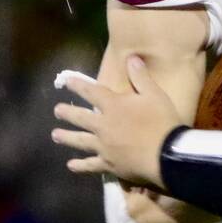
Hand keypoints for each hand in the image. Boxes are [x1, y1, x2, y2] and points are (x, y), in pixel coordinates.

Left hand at [52, 59, 183, 187]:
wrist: (166, 154)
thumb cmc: (162, 122)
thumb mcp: (155, 94)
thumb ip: (141, 76)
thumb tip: (131, 57)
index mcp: (113, 106)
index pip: (91, 92)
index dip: (78, 85)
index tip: (66, 82)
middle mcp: (103, 125)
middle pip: (81, 117)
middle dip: (67, 113)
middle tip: (56, 111)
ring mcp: (104, 146)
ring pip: (80, 141)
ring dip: (67, 137)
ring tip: (55, 135)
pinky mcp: (109, 164)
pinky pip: (91, 165)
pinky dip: (80, 165)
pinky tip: (71, 165)